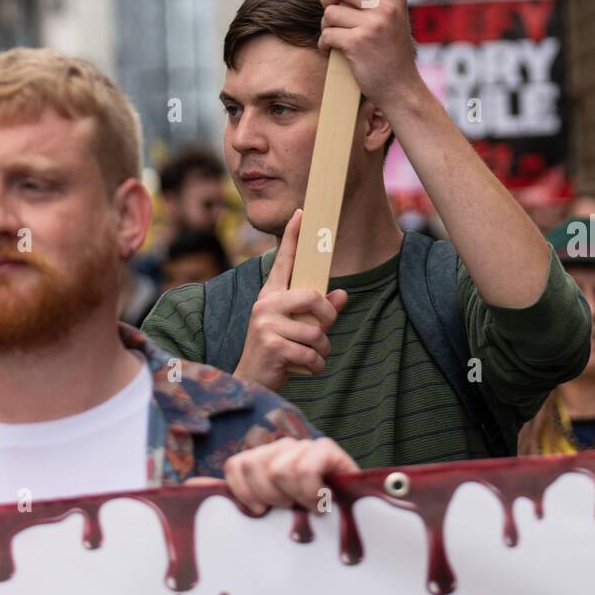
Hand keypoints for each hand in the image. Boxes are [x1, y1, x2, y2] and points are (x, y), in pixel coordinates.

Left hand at [223, 436, 357, 514]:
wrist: (352, 516)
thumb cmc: (306, 518)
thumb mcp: (269, 508)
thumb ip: (237, 497)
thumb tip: (191, 486)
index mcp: (264, 459)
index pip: (236, 464)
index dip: (242, 492)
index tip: (258, 511)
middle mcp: (282, 447)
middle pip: (254, 464)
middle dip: (269, 496)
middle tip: (288, 508)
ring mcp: (304, 446)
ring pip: (279, 469)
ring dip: (294, 496)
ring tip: (306, 505)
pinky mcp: (327, 449)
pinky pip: (306, 469)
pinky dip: (310, 492)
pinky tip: (320, 502)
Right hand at [233, 209, 347, 391]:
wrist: (251, 382)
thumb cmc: (278, 352)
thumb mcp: (297, 328)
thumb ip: (319, 312)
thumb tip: (343, 294)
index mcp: (271, 296)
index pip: (284, 261)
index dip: (293, 236)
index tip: (302, 213)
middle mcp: (265, 304)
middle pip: (312, 296)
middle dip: (327, 317)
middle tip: (324, 331)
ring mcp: (265, 324)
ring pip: (316, 331)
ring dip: (322, 350)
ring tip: (312, 357)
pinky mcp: (271, 346)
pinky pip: (311, 353)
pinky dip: (316, 366)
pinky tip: (306, 369)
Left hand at [319, 0, 419, 112]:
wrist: (400, 87)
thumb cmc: (391, 53)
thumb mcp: (393, 20)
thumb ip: (375, 0)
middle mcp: (385, 7)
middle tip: (330, 11)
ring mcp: (372, 25)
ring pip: (330, 13)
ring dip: (327, 27)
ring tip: (337, 37)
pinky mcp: (357, 43)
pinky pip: (327, 34)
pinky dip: (324, 43)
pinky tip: (331, 50)